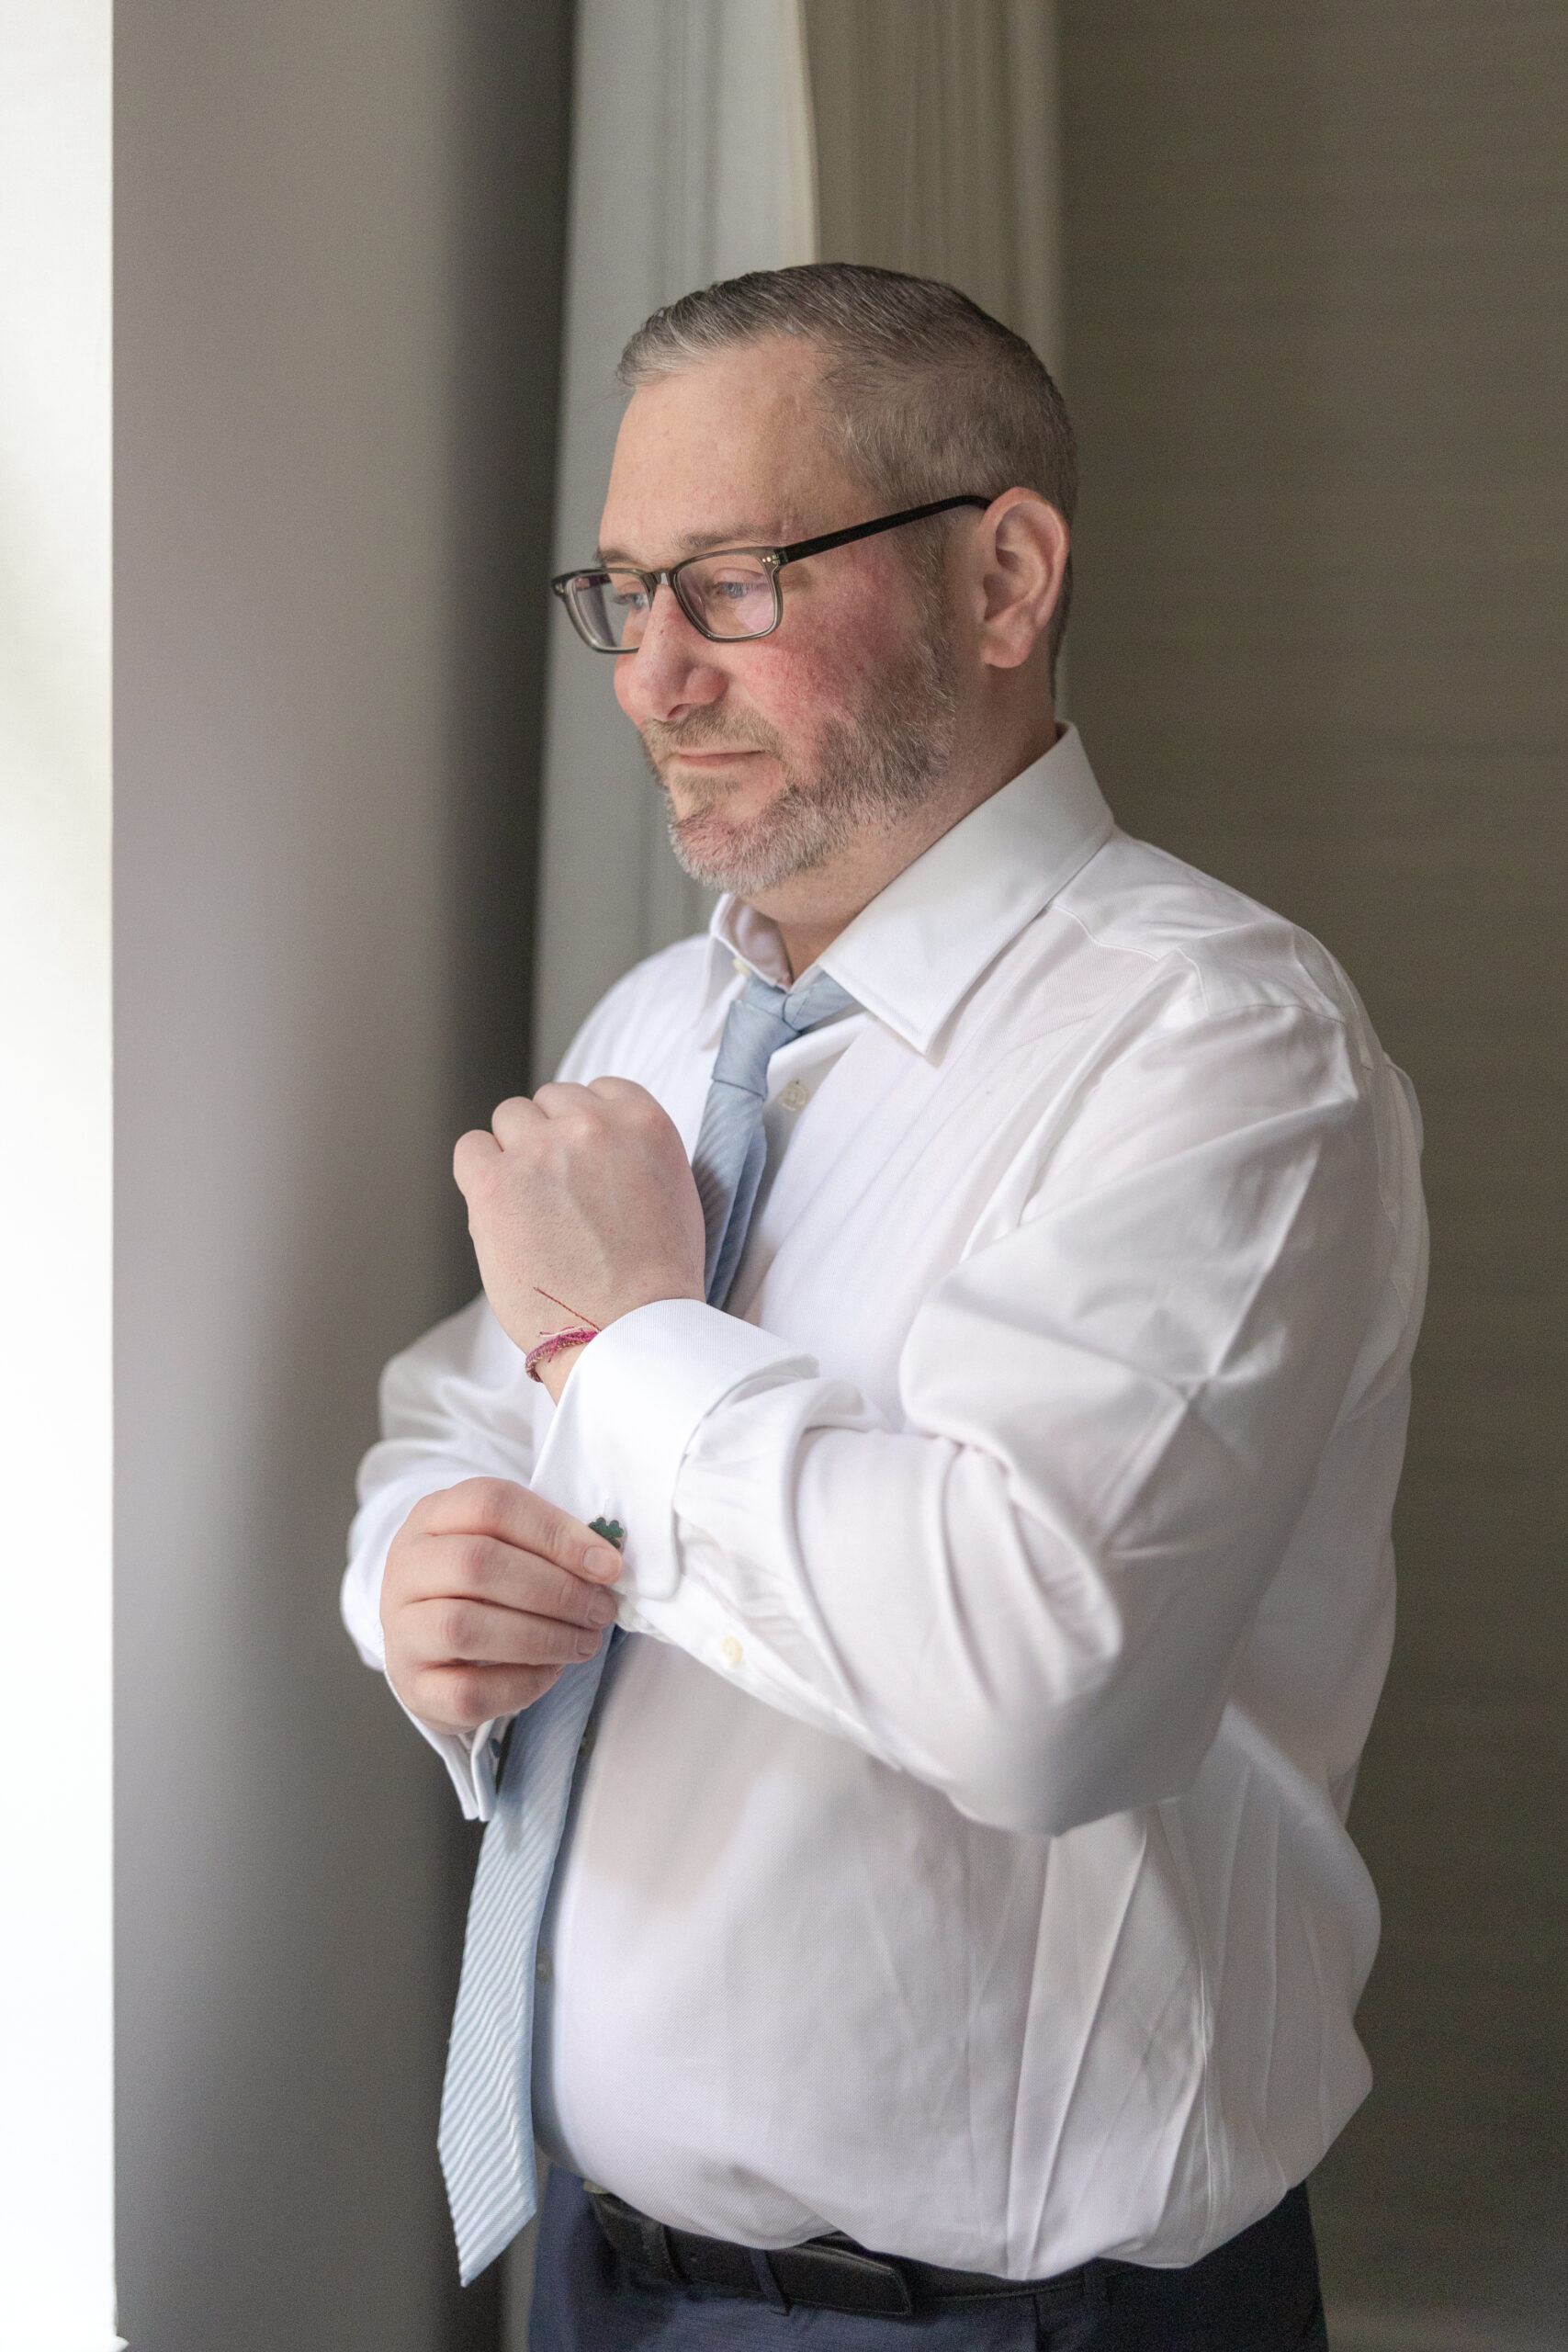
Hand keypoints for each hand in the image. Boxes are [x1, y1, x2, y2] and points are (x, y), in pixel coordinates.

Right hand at [382, 1478, 624, 1733]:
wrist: (430, 1644)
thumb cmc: (483, 1586)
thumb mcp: (507, 1545)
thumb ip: (549, 1544)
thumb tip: (607, 1563)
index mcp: (433, 1516)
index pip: (492, 1504)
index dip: (556, 1533)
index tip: (607, 1565)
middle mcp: (406, 1567)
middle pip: (477, 1563)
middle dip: (555, 1590)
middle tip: (601, 1610)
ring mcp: (401, 1629)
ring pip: (464, 1626)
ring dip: (542, 1637)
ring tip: (584, 1642)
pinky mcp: (412, 1686)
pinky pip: (466, 1690)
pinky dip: (521, 1683)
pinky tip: (551, 1671)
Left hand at [453, 1078, 705, 1395]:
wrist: (626, 1333)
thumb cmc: (653, 1283)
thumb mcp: (673, 1193)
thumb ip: (635, 1152)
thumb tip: (594, 1142)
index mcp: (645, 1123)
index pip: (600, 1089)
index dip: (587, 1125)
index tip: (585, 1159)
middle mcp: (592, 1125)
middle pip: (550, 1100)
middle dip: (551, 1138)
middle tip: (558, 1193)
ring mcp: (540, 1150)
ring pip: (510, 1119)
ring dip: (515, 1153)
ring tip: (530, 1207)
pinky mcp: (494, 1182)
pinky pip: (470, 1148)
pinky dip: (478, 1174)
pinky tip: (498, 1209)